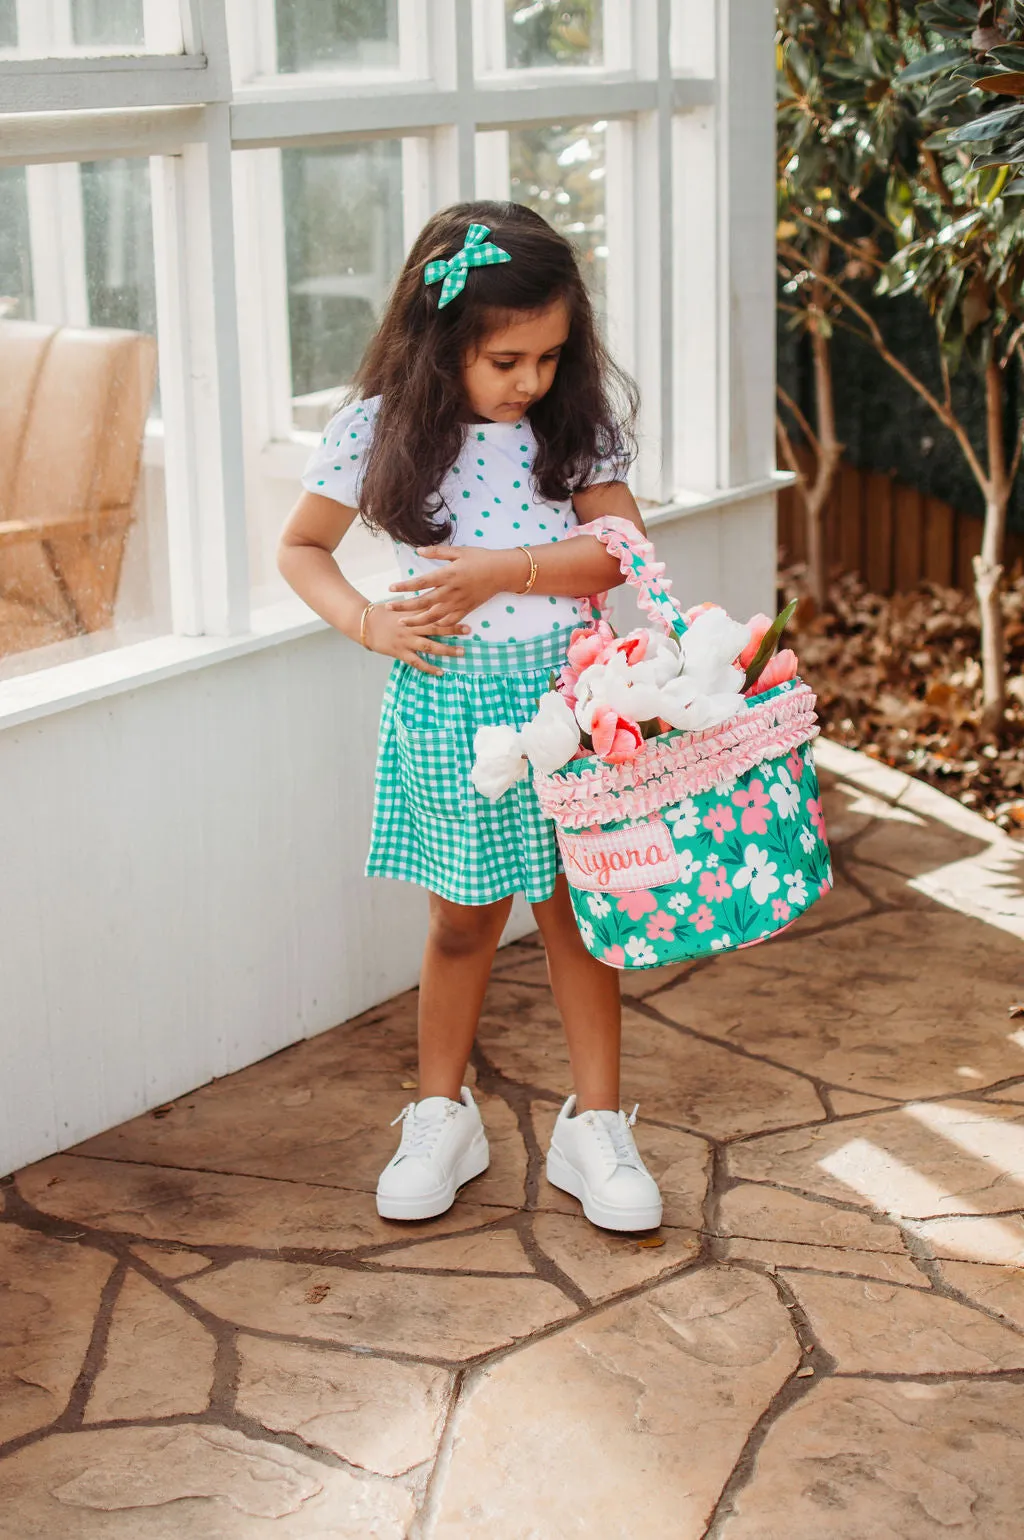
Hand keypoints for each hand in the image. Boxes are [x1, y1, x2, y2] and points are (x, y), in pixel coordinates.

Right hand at [364, 605, 469, 676]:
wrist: (363, 623)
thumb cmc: (382, 613)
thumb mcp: (400, 606)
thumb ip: (415, 605)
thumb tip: (431, 599)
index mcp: (412, 613)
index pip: (434, 611)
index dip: (450, 611)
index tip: (464, 609)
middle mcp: (411, 626)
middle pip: (436, 627)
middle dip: (453, 629)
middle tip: (469, 630)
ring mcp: (406, 640)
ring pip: (430, 646)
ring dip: (447, 650)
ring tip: (462, 652)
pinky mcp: (400, 652)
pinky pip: (417, 662)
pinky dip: (429, 668)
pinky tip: (441, 672)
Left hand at [386, 546, 524, 630]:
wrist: (503, 572)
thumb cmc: (481, 558)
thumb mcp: (459, 551)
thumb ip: (437, 552)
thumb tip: (418, 550)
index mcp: (448, 575)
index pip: (421, 582)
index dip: (405, 586)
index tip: (391, 588)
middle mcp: (451, 591)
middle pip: (423, 602)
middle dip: (405, 607)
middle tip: (389, 608)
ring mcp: (459, 603)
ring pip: (434, 616)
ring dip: (417, 620)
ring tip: (403, 622)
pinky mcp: (467, 609)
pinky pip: (450, 622)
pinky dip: (438, 626)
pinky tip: (428, 627)